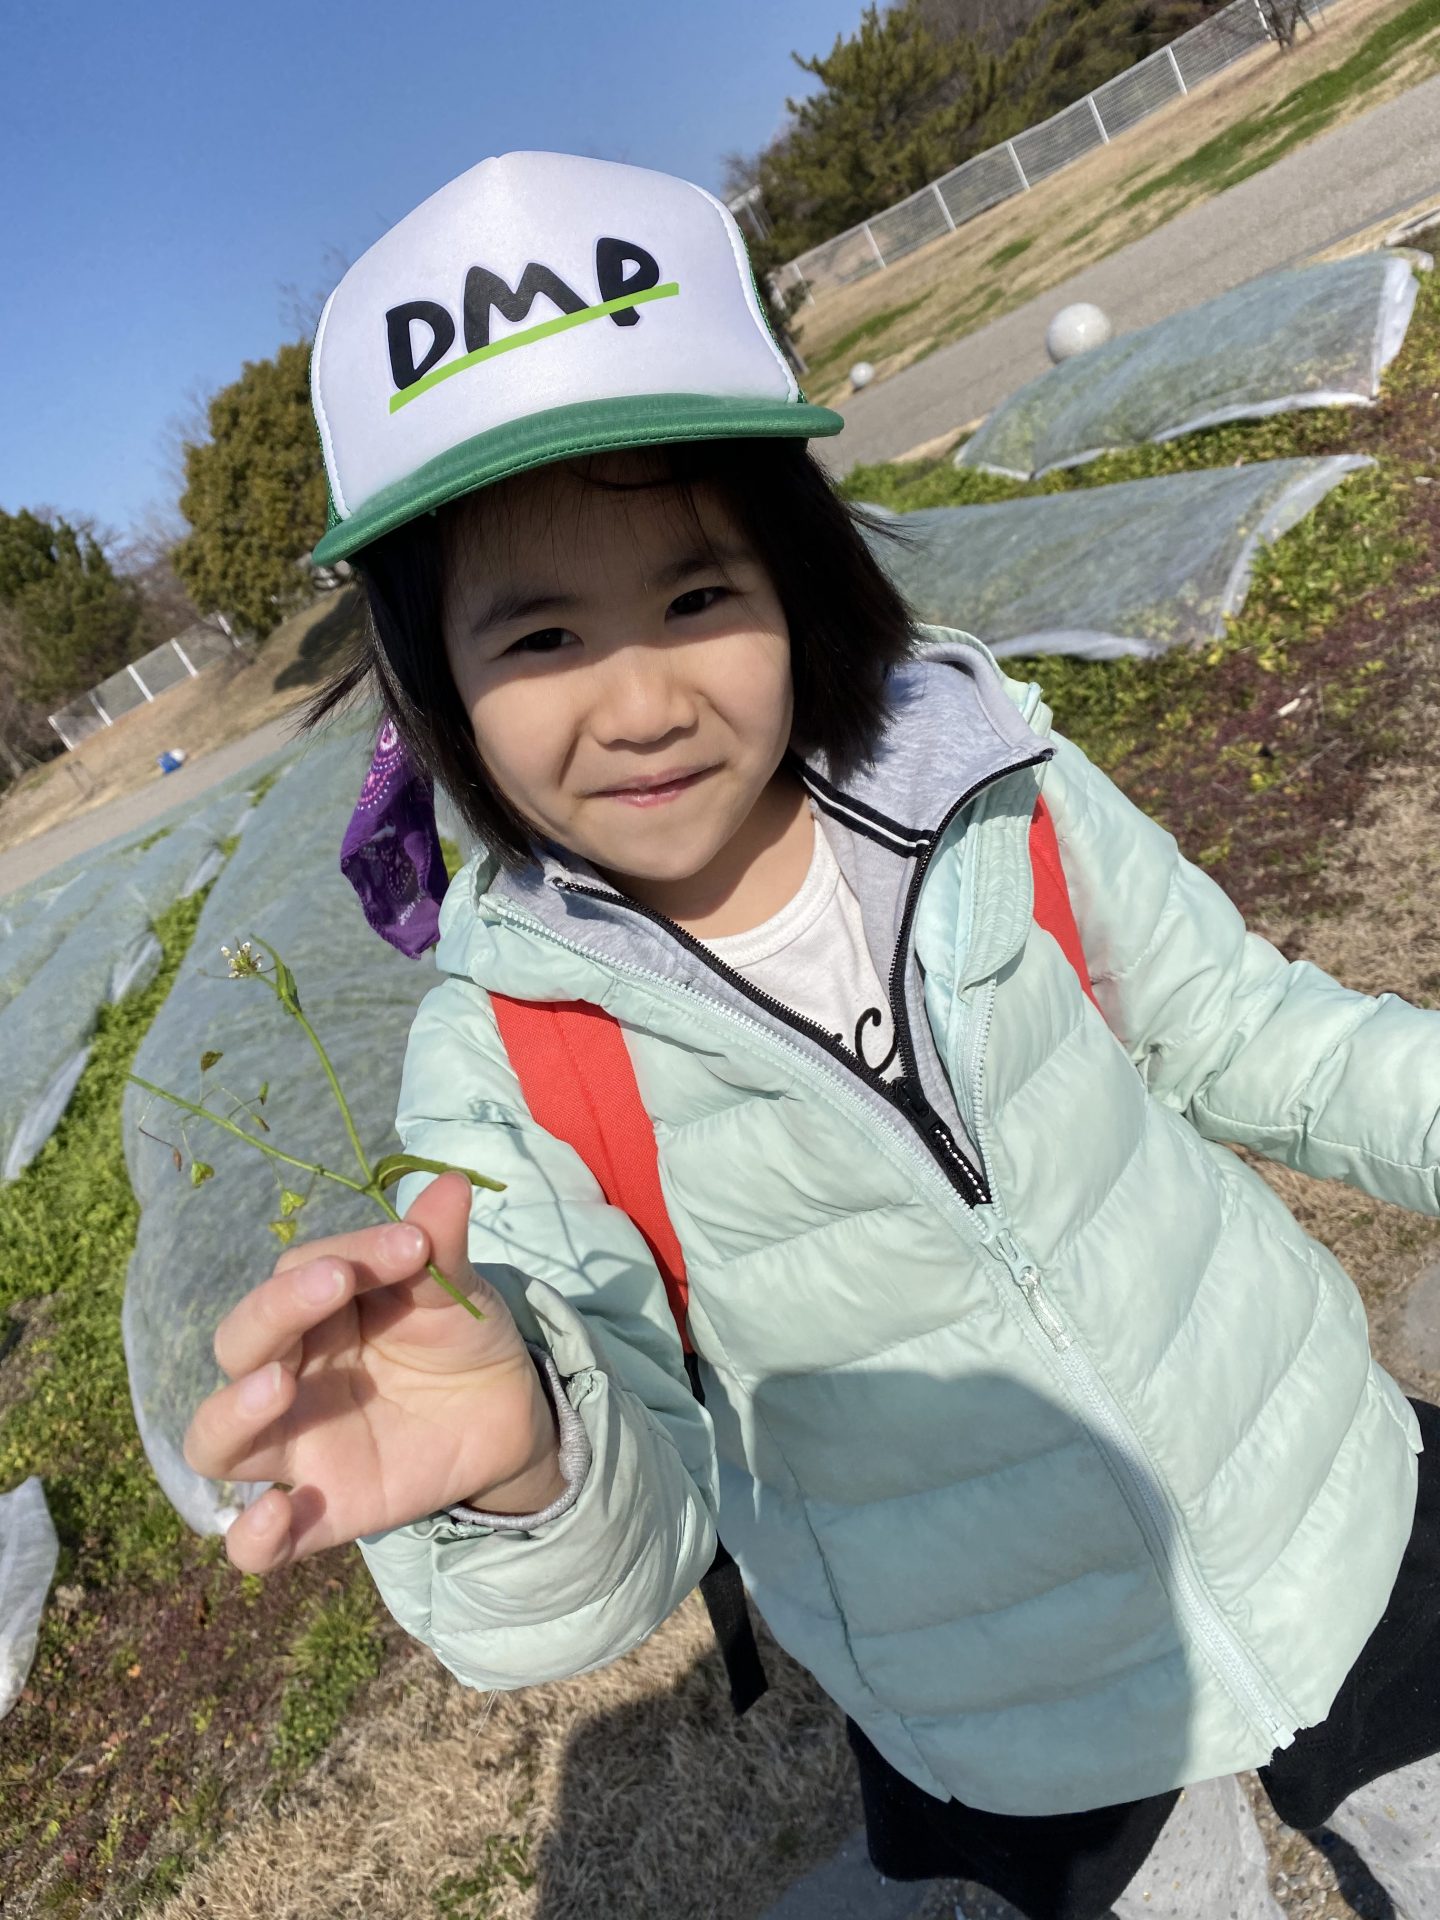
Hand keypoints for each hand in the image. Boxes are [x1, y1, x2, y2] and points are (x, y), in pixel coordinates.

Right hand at [184, 1170, 564, 1573]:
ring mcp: (295, 1445)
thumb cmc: (460, 1337)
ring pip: (216, 1438)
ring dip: (235, 1412)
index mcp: (314, 1310)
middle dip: (275, 1312)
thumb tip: (451, 1183)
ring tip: (278, 1387)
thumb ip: (442, 1247)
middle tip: (331, 1285)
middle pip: (240, 1343)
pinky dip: (253, 1540)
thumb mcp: (456, 1293)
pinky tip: (276, 1518)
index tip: (414, 1244)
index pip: (299, 1272)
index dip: (350, 1255)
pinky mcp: (319, 1510)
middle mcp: (287, 1373)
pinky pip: (258, 1543)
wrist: (508, 1415)